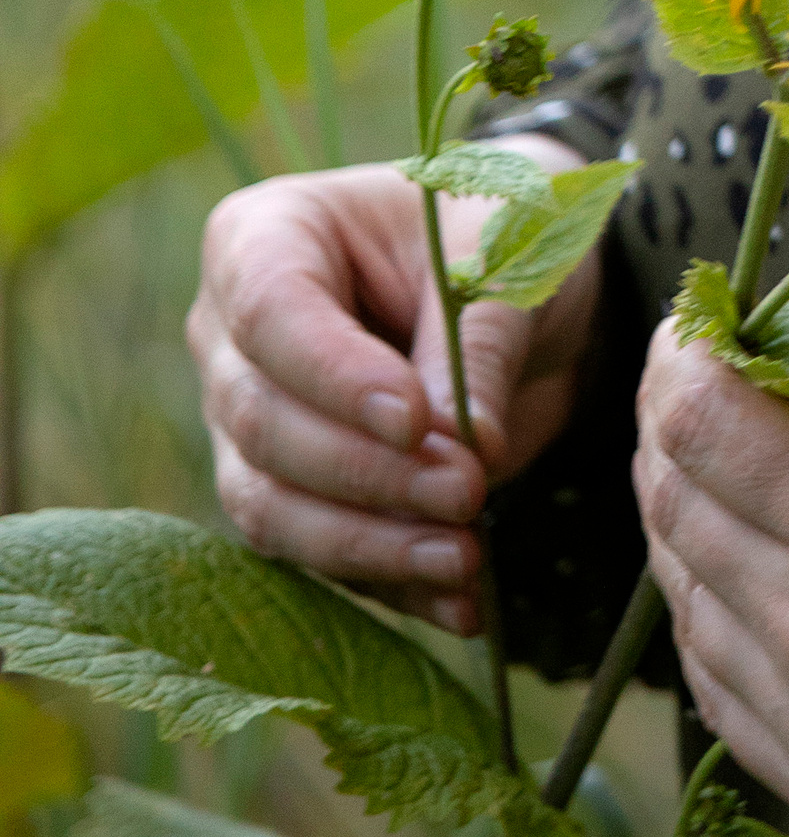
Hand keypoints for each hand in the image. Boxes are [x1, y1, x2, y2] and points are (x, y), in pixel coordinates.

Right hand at [187, 150, 603, 639]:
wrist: (509, 285)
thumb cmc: (491, 235)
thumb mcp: (502, 257)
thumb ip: (478, 345)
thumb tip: (468, 450)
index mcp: (264, 237)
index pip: (271, 312)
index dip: (336, 377)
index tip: (417, 420)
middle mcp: (232, 336)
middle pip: (262, 422)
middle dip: (365, 472)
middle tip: (466, 489)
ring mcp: (248, 420)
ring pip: (271, 506)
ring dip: (369, 544)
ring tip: (465, 560)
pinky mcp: (288, 494)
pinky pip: (317, 555)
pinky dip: (391, 582)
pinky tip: (461, 601)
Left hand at [633, 332, 788, 836]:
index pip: (700, 423)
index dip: (679, 358)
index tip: (692, 324)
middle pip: (671, 509)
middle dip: (669, 429)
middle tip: (693, 384)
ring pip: (680, 604)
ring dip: (684, 525)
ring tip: (722, 472)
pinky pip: (716, 693)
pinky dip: (712, 622)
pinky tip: (745, 580)